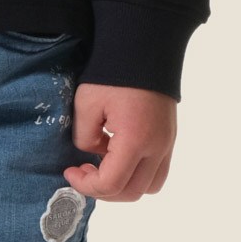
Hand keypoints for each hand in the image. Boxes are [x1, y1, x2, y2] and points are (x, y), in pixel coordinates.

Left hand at [65, 83, 176, 203]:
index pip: (111, 184)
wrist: (145, 49)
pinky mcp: (169, 138)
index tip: (70, 171)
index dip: (86, 185)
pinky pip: (158, 171)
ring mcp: (167, 144)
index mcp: (135, 140)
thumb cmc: (113, 74)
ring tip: (103, 167)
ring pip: (150, 186)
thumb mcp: (86, 105)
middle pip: (132, 192)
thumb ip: (85, 138)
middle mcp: (157, 147)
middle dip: (103, 191)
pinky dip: (137, 173)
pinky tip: (118, 155)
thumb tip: (93, 153)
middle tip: (84, 172)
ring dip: (124, 186)